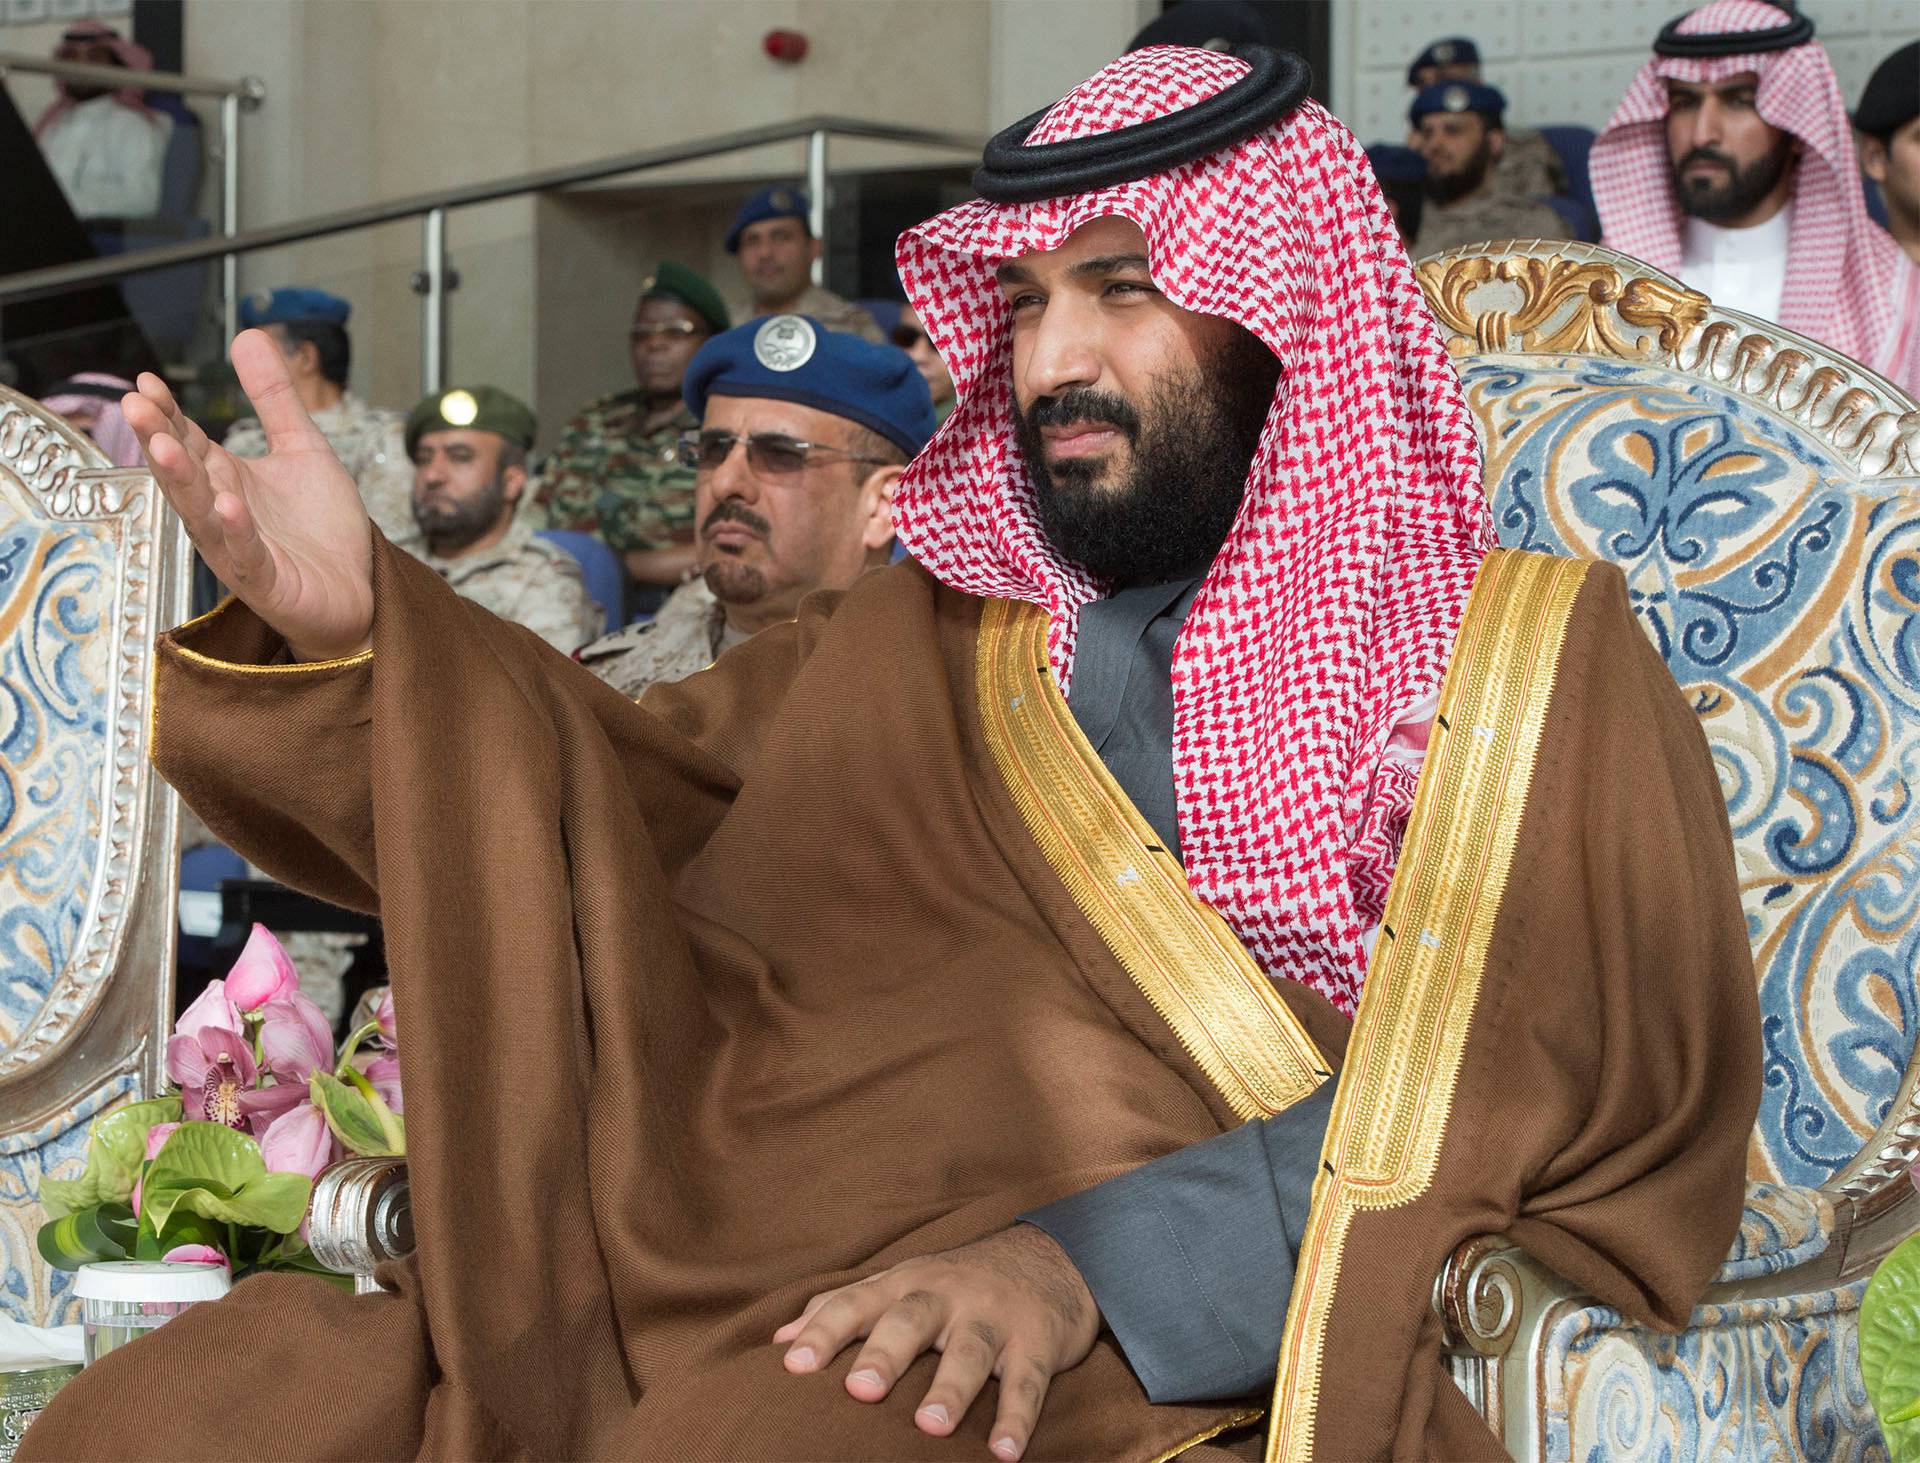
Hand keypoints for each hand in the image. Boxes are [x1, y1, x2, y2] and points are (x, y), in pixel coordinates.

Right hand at [123, 330, 374, 661]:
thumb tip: (247, 334)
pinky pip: (246, 554)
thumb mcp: (303, 449)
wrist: (360, 591)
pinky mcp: (267, 582)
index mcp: (226, 480)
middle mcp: (223, 513)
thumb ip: (274, 398)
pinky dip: (237, 530)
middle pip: (183, 473)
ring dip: (183, 481)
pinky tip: (229, 504)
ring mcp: (240, 549)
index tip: (144, 382)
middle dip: (158, 440)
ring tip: (165, 447)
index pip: (187, 441)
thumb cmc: (323, 528)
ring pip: (202, 514)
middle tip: (134, 405)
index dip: (166, 414)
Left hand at [773, 1225, 1099, 1460]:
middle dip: (885, 1352)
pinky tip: (1004, 1452)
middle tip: (860, 1390)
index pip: (856, 1303)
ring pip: (970, 1350)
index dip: (823, 1331)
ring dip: (951, 1388)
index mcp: (905, 1284)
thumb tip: (777, 1339)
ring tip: (931, 1426)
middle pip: (911, 1319)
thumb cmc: (956, 1283)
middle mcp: (947, 1295)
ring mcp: (994, 1316)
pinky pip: (1027, 1382)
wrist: (1051, 1258)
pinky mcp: (1037, 1342)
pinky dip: (1018, 1417)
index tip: (791, 1365)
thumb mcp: (900, 1282)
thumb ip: (843, 1306)